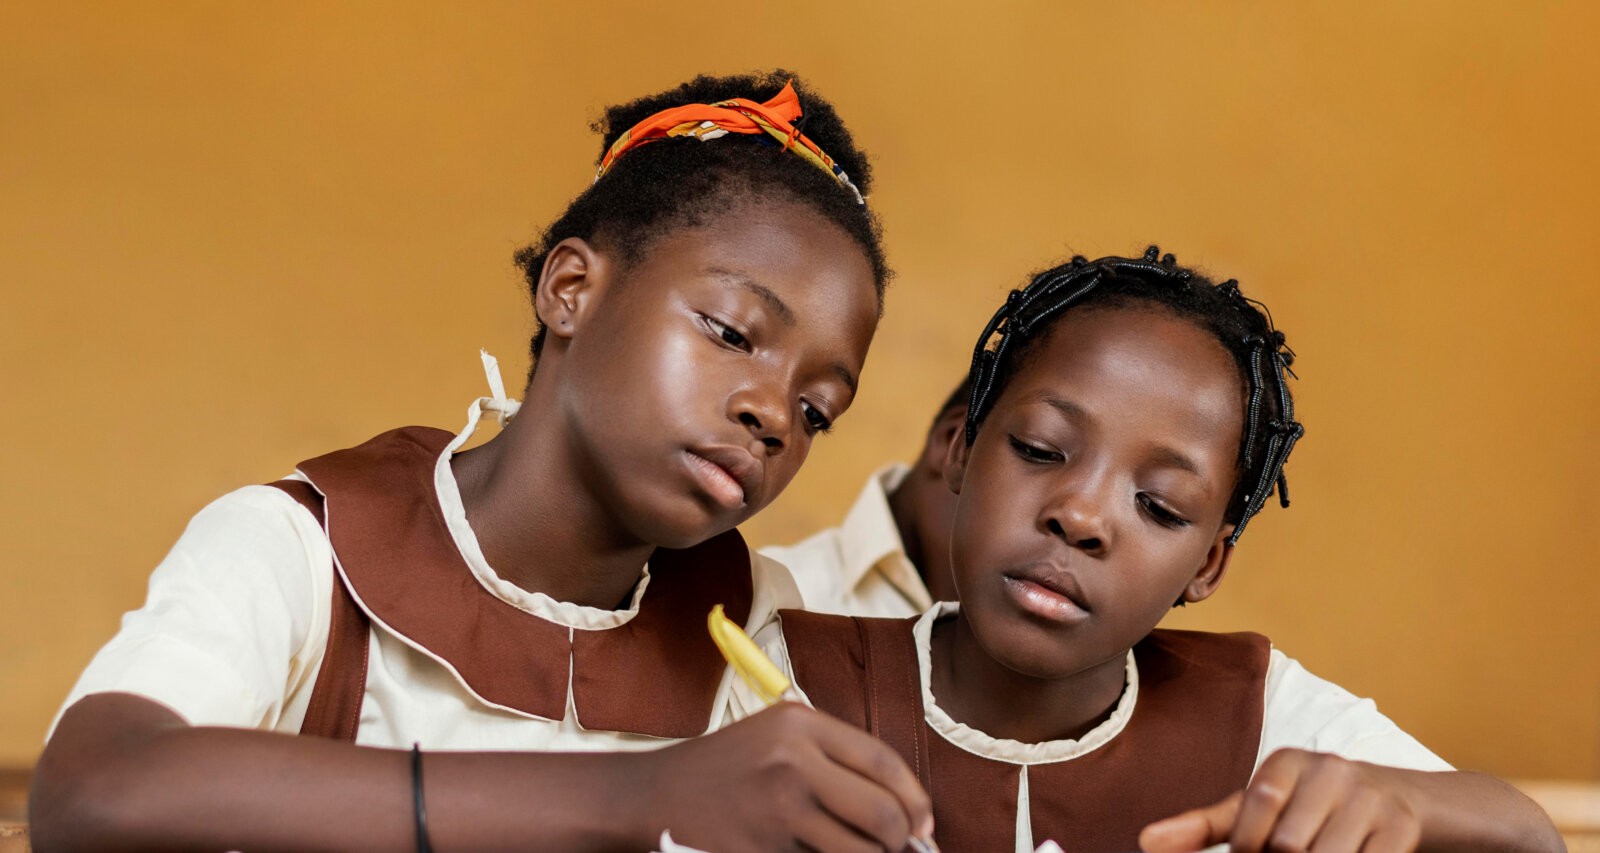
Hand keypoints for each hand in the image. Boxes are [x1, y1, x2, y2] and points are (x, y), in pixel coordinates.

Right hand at [642, 702, 933, 852]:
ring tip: (855, 851)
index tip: (924, 825)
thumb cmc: (725, 768)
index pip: (884, 762)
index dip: (915, 799)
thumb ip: (835, 761)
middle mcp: (791, 763)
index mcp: (799, 725)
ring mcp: (775, 811)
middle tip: (899, 848)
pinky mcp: (761, 850)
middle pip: (882, 813)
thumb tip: (905, 812)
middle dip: (900, 840)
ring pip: (858, 852)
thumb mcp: (777, 737)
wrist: (654, 796)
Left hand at [1139, 748, 1421, 852]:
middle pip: (1288, 845)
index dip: (1246, 850)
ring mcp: (1368, 797)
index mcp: (1285, 763)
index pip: (1250, 818)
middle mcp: (1328, 770)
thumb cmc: (1312, 809)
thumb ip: (1203, 827)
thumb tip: (1145, 843)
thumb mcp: (1258, 810)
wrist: (1401, 801)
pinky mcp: (1400, 826)